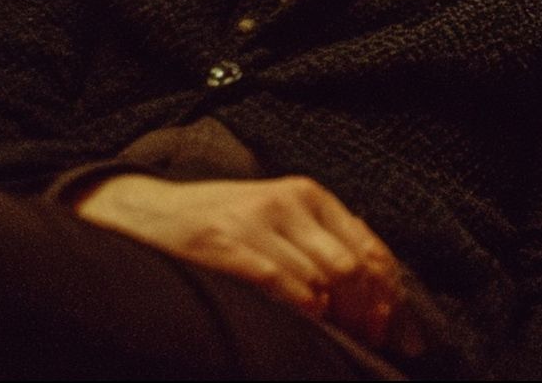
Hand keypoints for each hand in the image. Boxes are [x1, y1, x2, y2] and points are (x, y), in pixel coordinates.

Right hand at [74, 174, 403, 349]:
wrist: (145, 214)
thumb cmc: (219, 229)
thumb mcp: (278, 223)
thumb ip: (324, 252)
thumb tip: (384, 314)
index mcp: (309, 197)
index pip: (370, 249)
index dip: (390, 297)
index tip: (396, 335)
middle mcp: (289, 203)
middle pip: (353, 268)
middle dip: (367, 315)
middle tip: (366, 344)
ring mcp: (257, 223)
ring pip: (322, 281)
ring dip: (336, 322)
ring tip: (333, 343)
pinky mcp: (226, 245)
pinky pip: (281, 286)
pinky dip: (299, 312)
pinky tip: (300, 326)